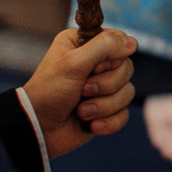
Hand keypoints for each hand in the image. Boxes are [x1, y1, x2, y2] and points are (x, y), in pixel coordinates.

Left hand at [22, 26, 137, 160]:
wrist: (38, 129)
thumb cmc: (49, 92)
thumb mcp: (73, 63)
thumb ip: (104, 47)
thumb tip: (133, 42)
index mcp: (84, 45)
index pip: (118, 41)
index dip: (111, 57)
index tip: (94, 67)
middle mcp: (95, 64)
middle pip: (126, 68)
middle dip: (105, 85)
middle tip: (82, 90)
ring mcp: (101, 89)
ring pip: (127, 92)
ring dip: (103, 106)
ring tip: (81, 112)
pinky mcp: (105, 111)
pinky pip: (123, 114)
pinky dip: (108, 121)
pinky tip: (91, 125)